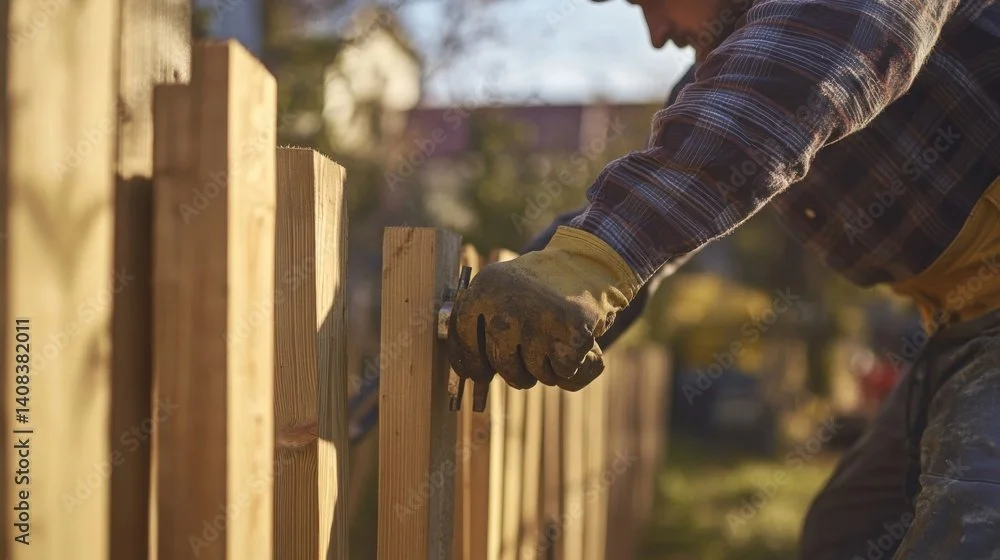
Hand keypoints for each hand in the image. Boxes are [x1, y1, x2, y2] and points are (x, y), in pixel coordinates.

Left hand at [447, 226, 641, 390]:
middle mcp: (507, 304)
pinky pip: (563, 373)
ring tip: (556, 338)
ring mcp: (539, 319)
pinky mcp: (573, 333)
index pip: (463, 338)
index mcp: (485, 288)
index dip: (470, 362)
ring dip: (547, 366)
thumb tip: (471, 375)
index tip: (478, 374)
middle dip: (516, 370)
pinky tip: (576, 343)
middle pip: (501, 364)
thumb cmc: (543, 285)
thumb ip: (483, 324)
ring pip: (534, 373)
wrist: (590, 261)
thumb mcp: (504, 291)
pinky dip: (573, 366)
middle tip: (530, 358)